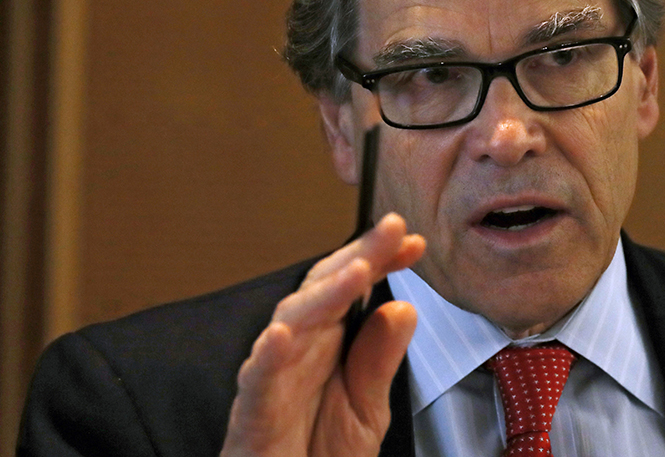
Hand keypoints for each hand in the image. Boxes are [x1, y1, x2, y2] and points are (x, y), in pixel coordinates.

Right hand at [220, 213, 425, 456]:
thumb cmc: (318, 455)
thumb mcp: (367, 409)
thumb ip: (380, 360)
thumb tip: (403, 308)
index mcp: (328, 345)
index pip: (353, 290)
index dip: (380, 260)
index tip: (411, 241)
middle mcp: (298, 352)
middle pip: (323, 291)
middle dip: (357, 256)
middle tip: (389, 230)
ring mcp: (273, 379)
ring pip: (290, 323)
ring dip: (323, 295)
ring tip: (356, 271)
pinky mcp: (252, 415)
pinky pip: (256, 381)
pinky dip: (268, 357)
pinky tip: (282, 335)